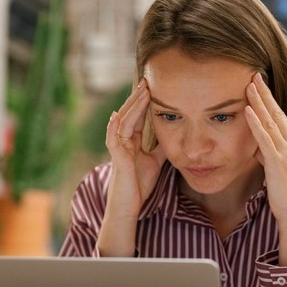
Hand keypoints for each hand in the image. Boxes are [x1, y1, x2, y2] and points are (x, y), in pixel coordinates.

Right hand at [105, 78, 166, 215]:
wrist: (130, 206)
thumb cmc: (139, 185)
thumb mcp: (155, 161)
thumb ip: (160, 148)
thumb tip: (173, 135)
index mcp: (131, 141)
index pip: (137, 116)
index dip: (144, 102)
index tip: (152, 86)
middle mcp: (123, 142)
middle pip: (129, 114)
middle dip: (138, 98)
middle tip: (147, 81)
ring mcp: (118, 149)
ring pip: (123, 122)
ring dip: (131, 106)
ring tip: (140, 92)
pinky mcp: (117, 159)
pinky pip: (112, 140)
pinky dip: (113, 127)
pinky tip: (116, 115)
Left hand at [244, 72, 286, 263]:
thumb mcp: (276, 170)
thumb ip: (267, 156)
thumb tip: (256, 147)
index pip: (280, 117)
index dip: (269, 100)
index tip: (260, 84)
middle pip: (276, 112)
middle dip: (265, 93)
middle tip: (254, 74)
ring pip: (271, 121)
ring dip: (259, 101)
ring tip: (249, 84)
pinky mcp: (278, 161)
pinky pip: (264, 138)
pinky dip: (256, 122)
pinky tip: (248, 110)